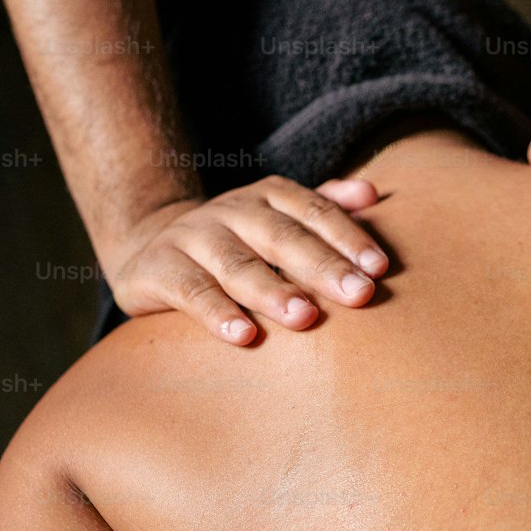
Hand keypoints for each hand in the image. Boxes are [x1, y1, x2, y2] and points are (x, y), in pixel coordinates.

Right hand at [106, 176, 388, 344]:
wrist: (151, 249)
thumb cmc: (238, 242)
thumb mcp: (279, 218)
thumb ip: (325, 207)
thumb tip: (371, 194)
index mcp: (269, 196)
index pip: (314, 212)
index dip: (348, 237)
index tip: (379, 269)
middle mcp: (232, 211)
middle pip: (283, 237)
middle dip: (323, 266)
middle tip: (359, 294)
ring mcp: (192, 237)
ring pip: (238, 264)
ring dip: (273, 290)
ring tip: (305, 316)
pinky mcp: (159, 269)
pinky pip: (191, 292)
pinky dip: (217, 313)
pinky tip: (244, 336)